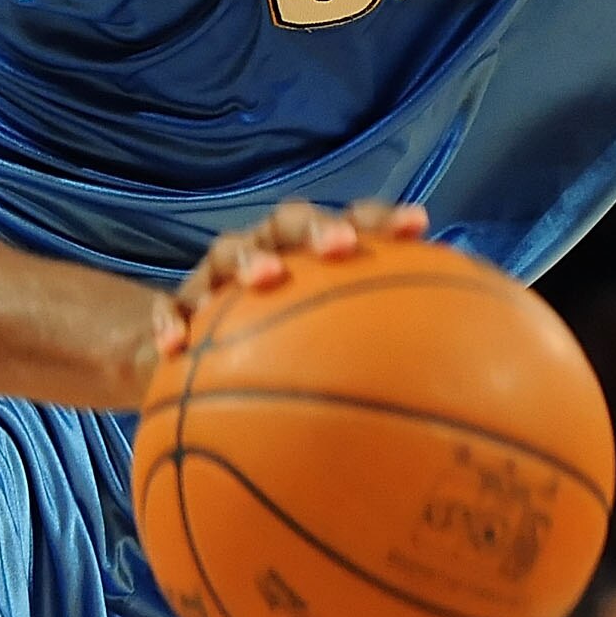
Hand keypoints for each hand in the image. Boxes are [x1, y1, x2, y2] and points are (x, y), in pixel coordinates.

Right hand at [144, 198, 429, 367]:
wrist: (198, 361)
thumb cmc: (282, 352)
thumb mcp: (330, 352)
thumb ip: (375, 357)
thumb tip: (444, 397)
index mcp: (312, 253)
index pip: (354, 222)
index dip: (384, 220)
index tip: (420, 227)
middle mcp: (269, 251)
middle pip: (292, 222)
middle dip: (319, 228)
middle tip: (343, 247)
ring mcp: (220, 275)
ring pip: (230, 250)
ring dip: (249, 259)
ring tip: (266, 279)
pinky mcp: (180, 306)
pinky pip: (171, 308)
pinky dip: (172, 322)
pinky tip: (174, 348)